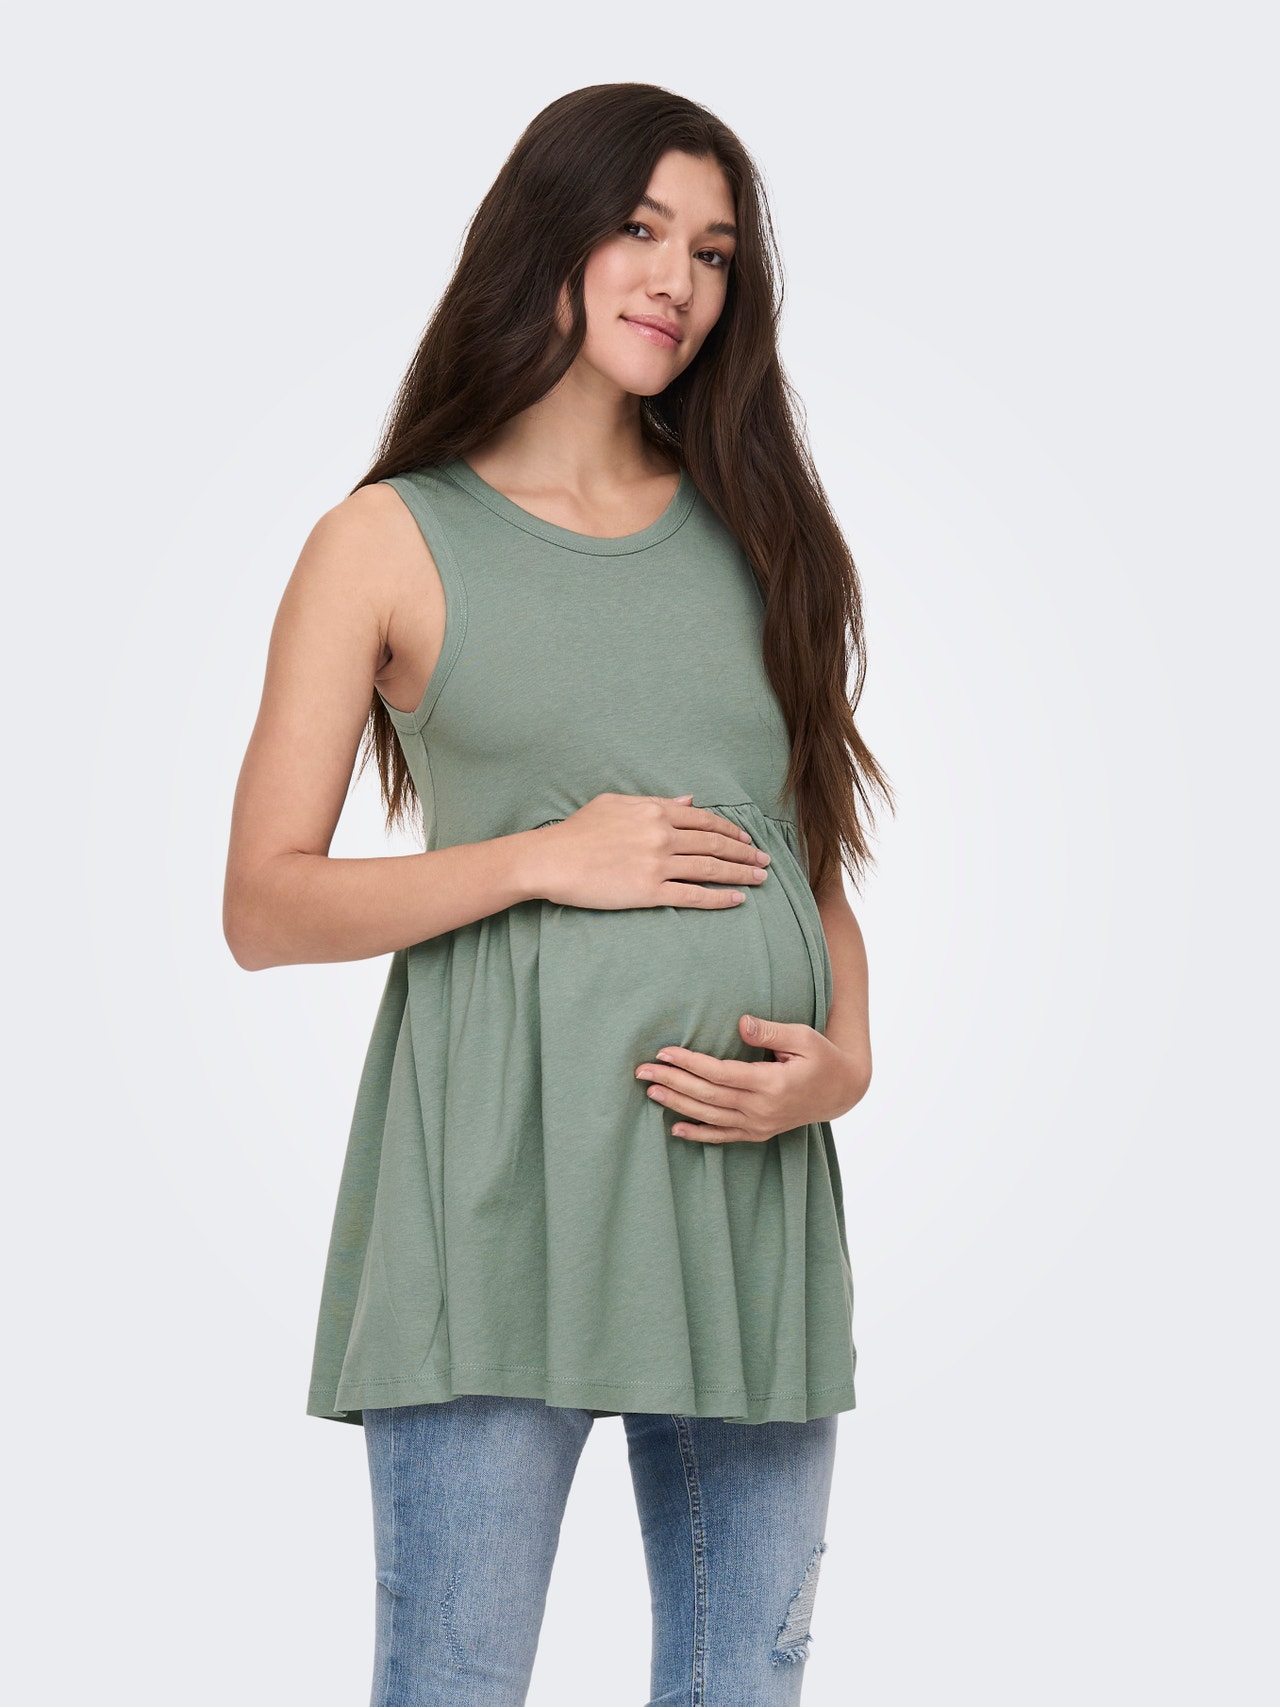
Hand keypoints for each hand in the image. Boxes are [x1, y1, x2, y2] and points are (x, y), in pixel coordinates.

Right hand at [523, 793, 772, 911]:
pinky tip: (736, 899)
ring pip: (709, 868)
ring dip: (740, 873)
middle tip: (764, 860)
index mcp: (655, 811)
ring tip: (760, 878)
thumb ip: (656, 802)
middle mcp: (662, 835)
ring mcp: (657, 864)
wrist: (552, 858)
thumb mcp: (616, 803)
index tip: (746, 839)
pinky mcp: (649, 891)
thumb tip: (689, 800)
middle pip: (714, 843)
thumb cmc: (578, 830)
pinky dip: (718, 897)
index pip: (704, 819)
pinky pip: (692, 895)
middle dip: (744, 852)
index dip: (730, 830)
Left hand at [633, 1014, 871, 1143]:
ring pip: (710, 1117)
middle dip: (673, 1082)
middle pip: (707, 1096)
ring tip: (651, 1092)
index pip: (719, 1074)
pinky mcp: (759, 1133)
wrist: (841, 1092)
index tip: (664, 1052)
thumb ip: (770, 1031)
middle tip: (642, 1071)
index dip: (689, 1063)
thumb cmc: (822, 1057)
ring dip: (677, 1105)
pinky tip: (675, 1128)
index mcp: (771, 1084)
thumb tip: (741, 1023)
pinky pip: (723, 1136)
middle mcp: (761, 1109)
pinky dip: (698, 1134)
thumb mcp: (803, 1036)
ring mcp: (759, 1125)